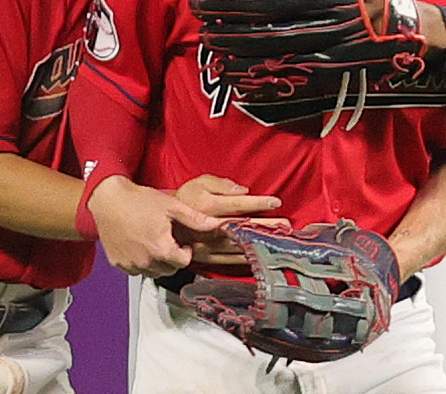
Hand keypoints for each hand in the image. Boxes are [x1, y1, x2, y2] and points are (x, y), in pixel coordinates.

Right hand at [87, 176, 222, 277]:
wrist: (108, 199)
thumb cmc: (138, 200)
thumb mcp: (171, 206)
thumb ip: (195, 219)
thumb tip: (217, 224)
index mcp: (161, 249)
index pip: (184, 262)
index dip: (186, 251)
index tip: (181, 242)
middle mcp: (145, 261)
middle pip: (169, 269)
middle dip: (173, 258)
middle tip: (168, 240)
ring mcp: (130, 264)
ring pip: (153, 271)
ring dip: (157, 261)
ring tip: (153, 240)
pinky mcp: (118, 263)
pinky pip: (136, 269)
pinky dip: (140, 261)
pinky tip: (139, 244)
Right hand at [172, 175, 286, 264]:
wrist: (160, 222)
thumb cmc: (184, 199)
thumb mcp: (198, 183)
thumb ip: (220, 185)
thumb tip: (243, 191)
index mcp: (205, 207)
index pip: (236, 205)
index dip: (257, 203)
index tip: (276, 202)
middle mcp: (206, 229)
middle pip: (240, 228)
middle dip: (264, 227)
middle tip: (285, 225)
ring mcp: (205, 246)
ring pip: (236, 247)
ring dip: (258, 244)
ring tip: (278, 242)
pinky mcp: (203, 259)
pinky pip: (227, 262)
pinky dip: (244, 260)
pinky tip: (259, 258)